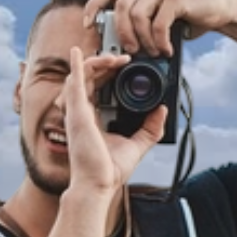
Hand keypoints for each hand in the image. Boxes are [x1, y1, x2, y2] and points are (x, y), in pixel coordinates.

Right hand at [63, 46, 167, 193]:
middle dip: (106, 64)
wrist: (99, 184)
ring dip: (97, 62)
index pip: (97, 87)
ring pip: (81, 76)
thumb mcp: (138, 144)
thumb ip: (151, 128)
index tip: (125, 66)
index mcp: (94, 117)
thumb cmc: (109, 170)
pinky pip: (73, 84)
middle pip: (90, 78)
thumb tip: (163, 110)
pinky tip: (77, 52)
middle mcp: (83, 112)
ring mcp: (77, 112)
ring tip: (116, 58)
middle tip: (125, 59)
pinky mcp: (77, 113)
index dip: (108, 73)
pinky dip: (74, 65)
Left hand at [81, 0, 236, 56]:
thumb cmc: (192, 15)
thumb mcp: (164, 15)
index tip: (87, 24)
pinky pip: (158, 23)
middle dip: (122, 34)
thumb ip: (145, 22)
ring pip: (137, 16)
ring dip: (143, 40)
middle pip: (121, 7)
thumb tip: (126, 46)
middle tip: (132, 51)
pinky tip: (167, 49)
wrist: (223, 7)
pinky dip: (159, 41)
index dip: (93, 6)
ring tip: (153, 51)